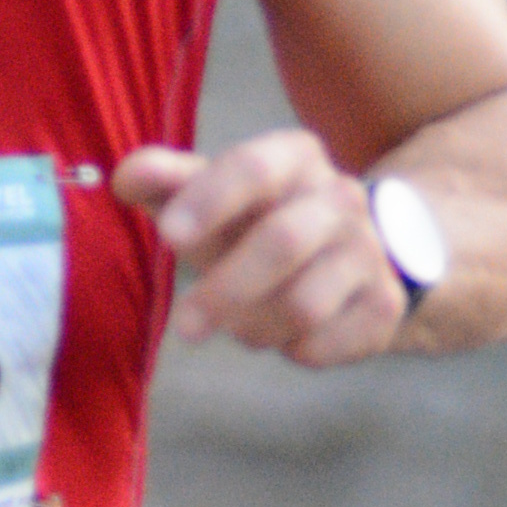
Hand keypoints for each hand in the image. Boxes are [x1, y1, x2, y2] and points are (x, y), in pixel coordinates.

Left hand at [112, 134, 406, 368]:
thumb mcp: (213, 196)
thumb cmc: (260, 221)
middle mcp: (341, 197)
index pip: (254, 168)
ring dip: (254, 327)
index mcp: (295, 157)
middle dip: (226, 289)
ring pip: (304, 304)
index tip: (168, 234)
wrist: (356, 254)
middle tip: (184, 327)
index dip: (209, 200)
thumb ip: (168, 182)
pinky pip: (324, 342)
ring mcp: (370, 252)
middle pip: (283, 242)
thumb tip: (123, 177)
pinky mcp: (383, 307)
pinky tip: (283, 335)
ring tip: (237, 325)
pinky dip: (289, 349)